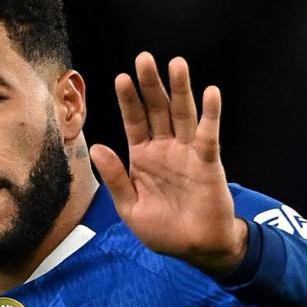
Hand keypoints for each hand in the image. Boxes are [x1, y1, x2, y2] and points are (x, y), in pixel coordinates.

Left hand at [90, 52, 246, 275]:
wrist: (195, 248)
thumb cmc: (162, 230)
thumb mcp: (129, 207)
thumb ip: (114, 177)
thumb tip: (96, 147)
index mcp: (142, 157)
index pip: (134, 121)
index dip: (128, 100)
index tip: (121, 78)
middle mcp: (164, 148)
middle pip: (157, 109)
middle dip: (151, 84)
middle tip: (144, 58)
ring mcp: (187, 152)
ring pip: (182, 114)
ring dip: (180, 89)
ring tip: (176, 63)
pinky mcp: (208, 161)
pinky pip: (208, 134)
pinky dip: (210, 114)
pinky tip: (211, 92)